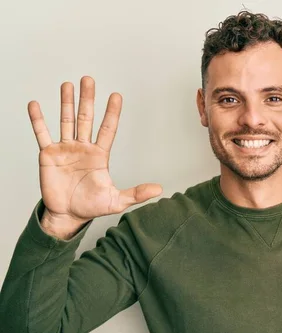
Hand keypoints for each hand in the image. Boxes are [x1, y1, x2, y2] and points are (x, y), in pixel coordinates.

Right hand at [29, 76, 162, 226]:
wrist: (68, 215)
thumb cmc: (92, 207)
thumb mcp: (117, 201)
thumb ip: (136, 193)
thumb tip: (159, 189)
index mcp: (100, 155)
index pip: (107, 129)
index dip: (111, 113)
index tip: (116, 95)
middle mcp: (83, 148)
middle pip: (86, 118)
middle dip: (87, 99)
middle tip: (89, 80)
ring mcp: (65, 149)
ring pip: (66, 121)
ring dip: (66, 102)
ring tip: (68, 84)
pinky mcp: (48, 155)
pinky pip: (42, 134)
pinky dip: (38, 120)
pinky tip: (35, 104)